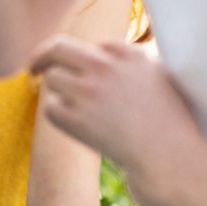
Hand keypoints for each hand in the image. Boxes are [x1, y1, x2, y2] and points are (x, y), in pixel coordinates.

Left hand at [30, 38, 200, 184]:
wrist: (170, 159)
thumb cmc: (171, 124)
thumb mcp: (161, 79)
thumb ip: (133, 60)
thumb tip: (102, 49)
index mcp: (129, 56)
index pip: (97, 46)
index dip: (92, 60)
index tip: (87, 70)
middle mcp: (106, 68)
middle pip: (58, 47)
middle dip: (42, 55)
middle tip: (34, 66)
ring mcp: (88, 92)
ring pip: (52, 78)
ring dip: (60, 92)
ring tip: (82, 112)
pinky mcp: (75, 117)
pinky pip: (51, 108)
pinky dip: (60, 116)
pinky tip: (80, 128)